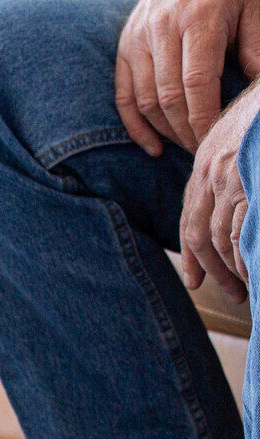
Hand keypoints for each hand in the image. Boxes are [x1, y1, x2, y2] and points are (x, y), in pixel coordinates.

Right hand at [115, 0, 259, 154]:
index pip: (196, 80)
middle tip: (204, 148)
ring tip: (187, 145)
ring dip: (166, 131)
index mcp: (197, 18)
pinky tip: (154, 147)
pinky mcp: (123, 49)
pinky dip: (136, 127)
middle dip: (186, 130)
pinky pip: (124, 97)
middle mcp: (161, 29)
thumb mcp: (251, 8)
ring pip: (146, 100)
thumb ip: (256, 46)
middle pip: (168, 96)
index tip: (214, 139)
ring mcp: (137, 40)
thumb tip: (254, 94)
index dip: (204, 116)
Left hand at [181, 86, 259, 299]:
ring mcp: (234, 177)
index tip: (194, 278)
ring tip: (248, 289)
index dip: (192, 251)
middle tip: (232, 292)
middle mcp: (213, 170)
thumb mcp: (243, 138)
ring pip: (224, 237)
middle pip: (202, 233)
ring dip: (233, 269)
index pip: (191, 214)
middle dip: (211, 268)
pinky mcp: (249, 185)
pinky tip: (254, 272)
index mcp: (208, 159)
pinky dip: (247, 257)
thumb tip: (237, 208)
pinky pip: (243, 233)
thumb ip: (232, 169)